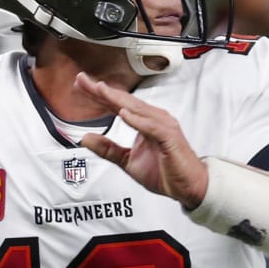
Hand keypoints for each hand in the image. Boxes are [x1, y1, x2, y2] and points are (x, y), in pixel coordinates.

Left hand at [74, 73, 207, 208]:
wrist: (187, 187)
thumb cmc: (165, 172)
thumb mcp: (128, 161)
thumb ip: (107, 149)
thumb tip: (85, 138)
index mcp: (143, 122)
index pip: (117, 104)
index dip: (98, 94)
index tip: (80, 85)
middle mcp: (153, 119)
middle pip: (124, 101)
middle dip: (102, 90)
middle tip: (82, 80)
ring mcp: (163, 126)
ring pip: (137, 109)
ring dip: (118, 99)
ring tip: (100, 90)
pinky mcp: (170, 138)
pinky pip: (152, 127)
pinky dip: (137, 120)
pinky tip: (124, 114)